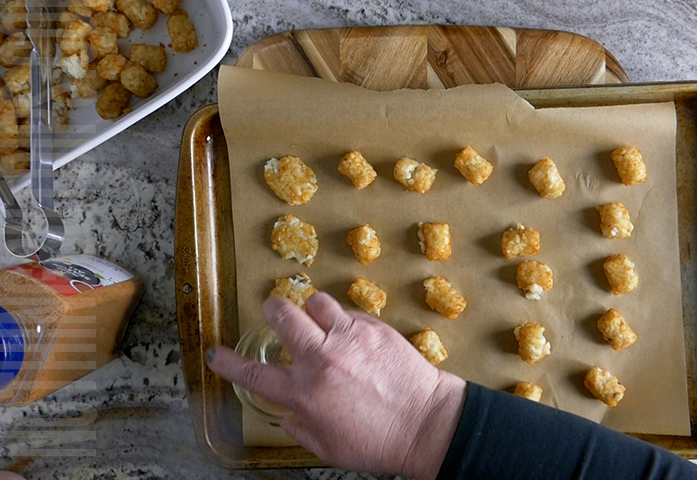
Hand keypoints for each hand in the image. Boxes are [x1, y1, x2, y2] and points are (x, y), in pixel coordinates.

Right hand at [206, 292, 466, 478]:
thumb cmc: (379, 442)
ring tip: (319, 319)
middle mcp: (321, 360)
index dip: (229, 363)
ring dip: (313, 309)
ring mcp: (348, 339)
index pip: (254, 375)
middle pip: (282, 316)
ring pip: (316, 301)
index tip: (217, 353)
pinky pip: (350, 311)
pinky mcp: (374, 327)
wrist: (425, 424)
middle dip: (273, 309)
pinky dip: (346, 320)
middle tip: (275, 312)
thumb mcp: (328, 447)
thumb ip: (300, 427)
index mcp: (304, 394)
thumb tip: (287, 414)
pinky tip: (354, 336)